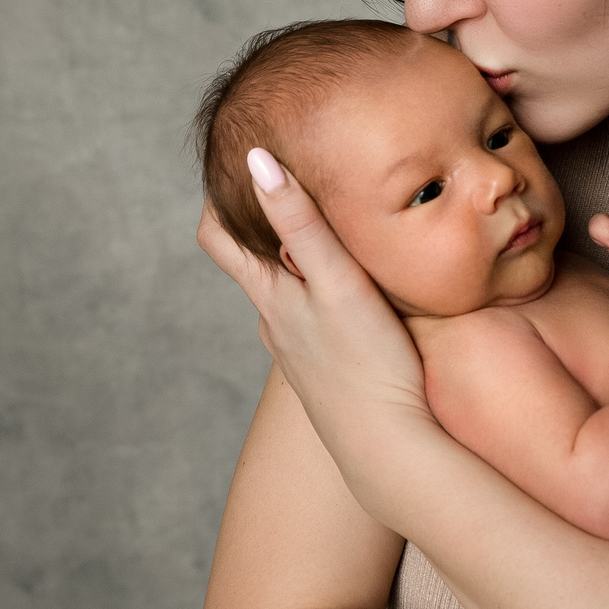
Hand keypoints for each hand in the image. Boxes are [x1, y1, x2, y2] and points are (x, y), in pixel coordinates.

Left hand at [196, 149, 440, 479]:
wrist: (391, 450)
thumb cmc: (367, 365)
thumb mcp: (335, 283)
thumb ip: (299, 223)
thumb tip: (256, 160)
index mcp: (269, 297)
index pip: (218, 237)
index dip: (218, 196)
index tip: (236, 158)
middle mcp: (275, 324)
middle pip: (253, 262)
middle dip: (262, 221)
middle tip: (288, 178)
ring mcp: (300, 352)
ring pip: (287, 293)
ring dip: (295, 260)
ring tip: (327, 225)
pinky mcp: (329, 372)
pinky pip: (314, 320)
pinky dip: (321, 294)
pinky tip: (352, 292)